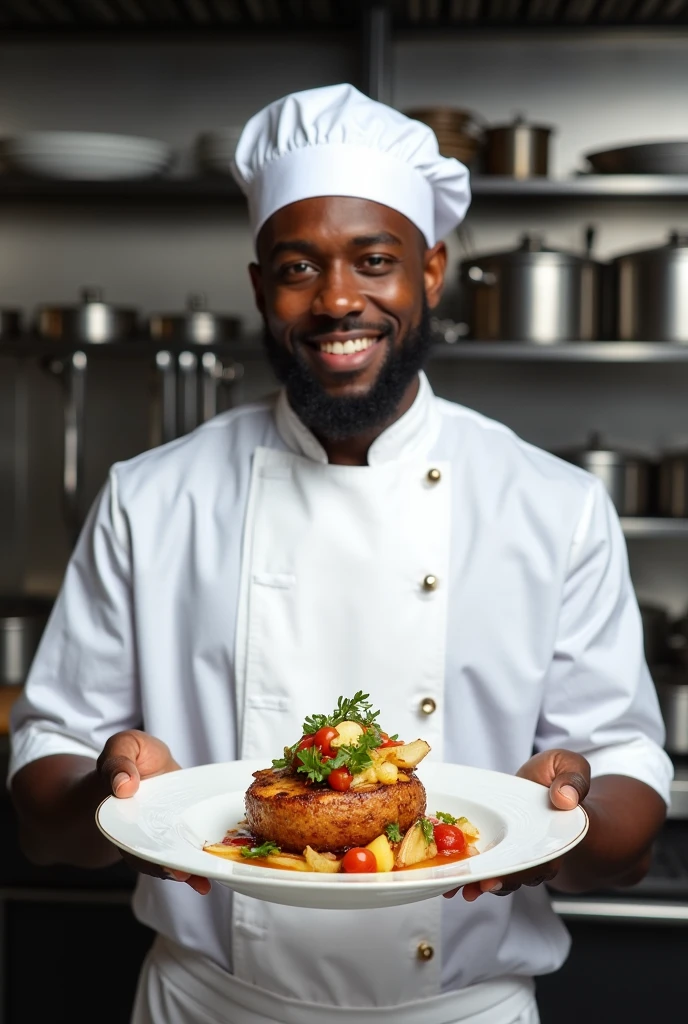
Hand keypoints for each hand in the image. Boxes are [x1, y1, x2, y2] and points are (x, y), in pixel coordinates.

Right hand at [97, 729, 210, 894]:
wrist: (142, 764)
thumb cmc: (131, 756)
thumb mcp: (122, 747)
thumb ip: (119, 763)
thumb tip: (123, 785)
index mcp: (118, 811)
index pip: (125, 833)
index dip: (137, 846)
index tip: (151, 854)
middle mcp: (137, 830)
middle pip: (147, 854)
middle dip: (163, 865)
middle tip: (181, 874)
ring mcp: (157, 834)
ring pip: (167, 858)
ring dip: (182, 872)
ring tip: (200, 880)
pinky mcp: (176, 833)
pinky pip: (183, 852)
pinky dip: (194, 868)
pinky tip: (208, 880)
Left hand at [444, 748, 589, 900]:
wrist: (548, 782)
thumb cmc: (560, 776)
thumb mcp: (570, 767)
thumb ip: (572, 781)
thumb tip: (566, 798)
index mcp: (557, 836)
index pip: (541, 860)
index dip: (521, 871)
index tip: (501, 876)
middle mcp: (536, 851)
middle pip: (516, 874)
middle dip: (495, 882)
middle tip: (476, 886)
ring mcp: (515, 851)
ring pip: (498, 874)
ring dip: (477, 883)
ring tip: (456, 889)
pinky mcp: (498, 845)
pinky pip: (484, 862)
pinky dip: (467, 871)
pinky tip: (449, 877)